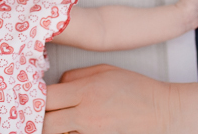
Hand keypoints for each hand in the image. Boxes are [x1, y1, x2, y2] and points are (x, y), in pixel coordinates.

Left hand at [44, 65, 173, 133]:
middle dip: (38, 120)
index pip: (45, 98)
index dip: (34, 98)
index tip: (32, 96)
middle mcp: (86, 115)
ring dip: (54, 130)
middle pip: (46, 124)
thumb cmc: (135, 88)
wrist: (165, 113)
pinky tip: (69, 129)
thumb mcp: (104, 71)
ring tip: (53, 122)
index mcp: (85, 92)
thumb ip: (74, 77)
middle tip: (36, 116)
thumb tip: (55, 86)